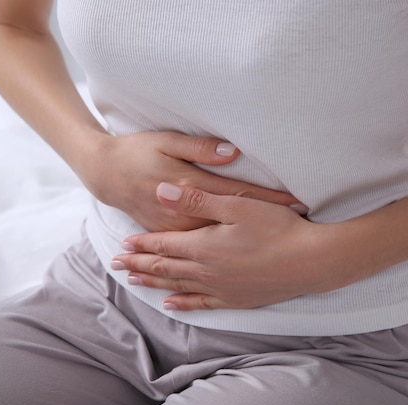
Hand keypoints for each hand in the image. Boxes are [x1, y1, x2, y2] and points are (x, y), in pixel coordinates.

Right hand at [77, 131, 303, 231]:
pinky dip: (223, 250)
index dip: (269, 197)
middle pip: (234, 220)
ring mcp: (176, 229)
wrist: (106, 174)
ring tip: (279, 247)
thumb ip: (200, 149)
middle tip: (300, 225)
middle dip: (266, 222)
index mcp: (190, 187)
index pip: (239, 193)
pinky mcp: (168, 235)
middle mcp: (186, 214)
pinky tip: (239, 259)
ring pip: (219, 239)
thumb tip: (231, 153)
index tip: (297, 201)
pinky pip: (199, 249)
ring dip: (249, 241)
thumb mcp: (166, 142)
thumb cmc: (138, 153)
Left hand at [111, 183, 348, 310]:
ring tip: (134, 280)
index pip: (163, 244)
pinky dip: (182, 303)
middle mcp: (205, 270)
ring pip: (176, 285)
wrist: (311, 261)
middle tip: (117, 264)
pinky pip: (200, 304)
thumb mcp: (235, 206)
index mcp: (203, 246)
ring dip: (153, 281)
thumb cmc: (277, 228)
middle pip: (164, 266)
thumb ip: (195, 200)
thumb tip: (160, 191)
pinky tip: (170, 303)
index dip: (142, 243)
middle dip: (139, 263)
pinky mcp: (235, 299)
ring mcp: (220, 288)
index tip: (123, 243)